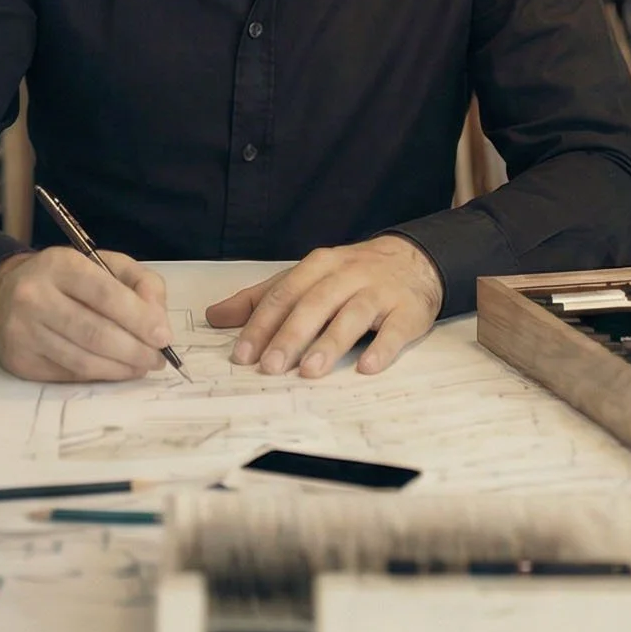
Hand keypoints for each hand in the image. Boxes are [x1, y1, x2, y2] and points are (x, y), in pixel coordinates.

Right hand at [0, 247, 170, 381]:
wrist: (3, 295)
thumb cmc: (65, 279)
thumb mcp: (102, 264)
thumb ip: (139, 283)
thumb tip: (158, 322)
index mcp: (60, 264)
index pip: (105, 294)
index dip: (139, 318)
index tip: (163, 337)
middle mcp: (35, 297)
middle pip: (94, 332)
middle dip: (134, 350)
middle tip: (157, 359)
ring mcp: (23, 332)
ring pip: (82, 360)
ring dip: (120, 369)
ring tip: (141, 367)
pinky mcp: (20, 361)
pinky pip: (67, 375)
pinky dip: (98, 376)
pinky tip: (115, 371)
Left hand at [205, 236, 442, 377]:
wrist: (415, 260)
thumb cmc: (351, 275)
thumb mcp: (306, 278)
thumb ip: (262, 298)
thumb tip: (215, 316)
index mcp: (320, 265)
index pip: (285, 293)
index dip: (263, 323)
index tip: (243, 355)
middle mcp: (349, 275)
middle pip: (316, 303)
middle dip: (291, 335)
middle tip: (270, 367)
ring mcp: (380, 292)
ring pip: (353, 315)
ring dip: (330, 343)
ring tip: (310, 371)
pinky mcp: (408, 311)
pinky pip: (394, 330)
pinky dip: (381, 348)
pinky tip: (366, 367)